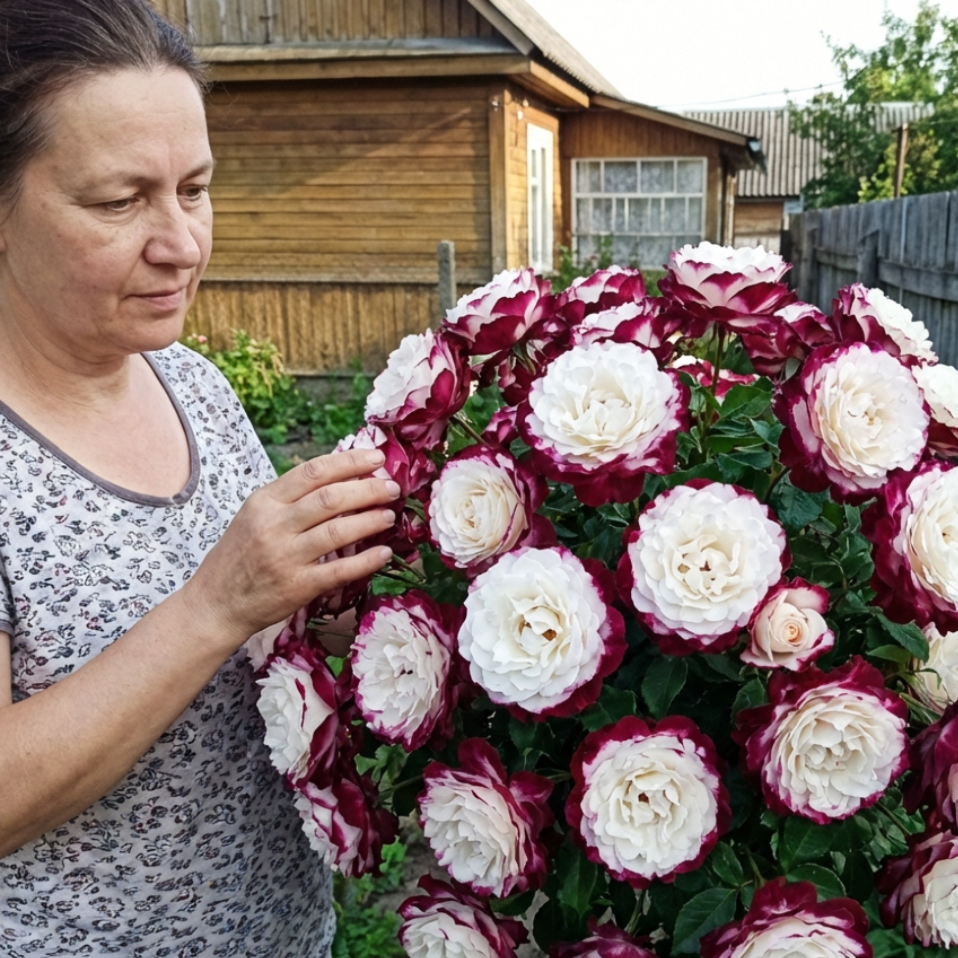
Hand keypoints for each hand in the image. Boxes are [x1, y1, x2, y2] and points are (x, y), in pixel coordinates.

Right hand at [183, 449, 398, 642]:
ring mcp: (285, 557)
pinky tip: (383, 553)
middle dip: (368, 489)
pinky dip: (366, 561)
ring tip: (390, 515)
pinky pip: (339, 570)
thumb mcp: (255, 516)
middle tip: (392, 487)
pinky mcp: (296, 587)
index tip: (376, 458)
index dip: (350, 461)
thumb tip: (340, 476)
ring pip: (338, 531)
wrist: (215, 603)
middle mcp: (274, 526)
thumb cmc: (240, 556)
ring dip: (370, 520)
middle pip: (331, 498)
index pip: (314, 472)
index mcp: (264, 502)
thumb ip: (291, 498)